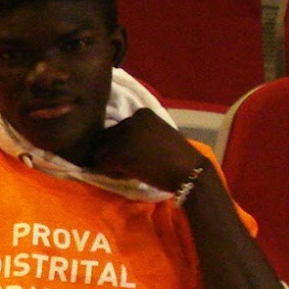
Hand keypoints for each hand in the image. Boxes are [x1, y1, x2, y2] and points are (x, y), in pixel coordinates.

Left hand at [90, 109, 205, 194]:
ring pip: (100, 152)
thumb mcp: (156, 136)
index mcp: (141, 113)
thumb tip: (114, 145)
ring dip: (110, 164)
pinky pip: (101, 164)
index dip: (120, 146)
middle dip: (112, 154)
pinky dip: (110, 173)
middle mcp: (130, 119)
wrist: (189, 171)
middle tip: (128, 166)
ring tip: (129, 170)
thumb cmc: (176, 158)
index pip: (116, 129)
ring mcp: (123, 135)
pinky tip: (128, 175)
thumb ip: (137, 135)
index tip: (136, 156)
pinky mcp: (117, 152)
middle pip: (105, 138)